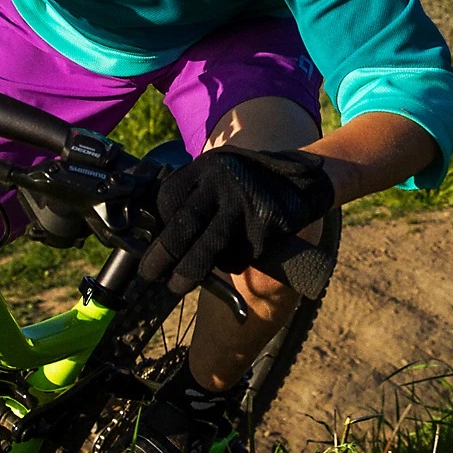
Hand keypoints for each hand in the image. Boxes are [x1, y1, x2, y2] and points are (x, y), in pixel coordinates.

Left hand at [139, 147, 335, 295]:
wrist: (303, 179)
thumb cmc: (250, 181)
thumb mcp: (219, 174)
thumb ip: (195, 194)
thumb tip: (161, 233)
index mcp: (206, 167)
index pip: (168, 199)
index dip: (158, 225)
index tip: (152, 242)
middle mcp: (222, 183)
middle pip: (183, 224)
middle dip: (162, 254)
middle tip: (149, 273)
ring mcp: (245, 206)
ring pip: (209, 247)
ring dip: (189, 271)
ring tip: (176, 285)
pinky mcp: (264, 228)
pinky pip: (238, 255)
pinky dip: (230, 263)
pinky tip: (234, 257)